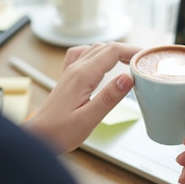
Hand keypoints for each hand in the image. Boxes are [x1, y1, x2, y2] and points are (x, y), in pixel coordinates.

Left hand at [25, 42, 140, 152]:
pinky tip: (103, 61)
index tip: (146, 58)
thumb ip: (109, 98)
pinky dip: (98, 53)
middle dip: (128, 50)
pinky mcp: (69, 78)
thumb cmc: (60, 132)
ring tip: (130, 61)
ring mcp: (71, 71)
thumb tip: (127, 79)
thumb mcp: (88, 119)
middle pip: (106, 47)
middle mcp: (75, 69)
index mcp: (82, 76)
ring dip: (115, 51)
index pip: (112, 51)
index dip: (132, 51)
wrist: (38, 136)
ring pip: (96, 49)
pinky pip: (83, 55)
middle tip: (144, 62)